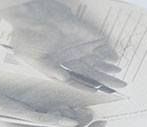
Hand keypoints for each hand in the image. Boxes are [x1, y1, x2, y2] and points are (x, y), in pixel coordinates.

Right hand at [0, 0, 127, 90]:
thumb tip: (64, 79)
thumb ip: (49, 70)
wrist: (29, 14)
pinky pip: (99, 44)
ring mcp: (78, 44)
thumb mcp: (32, 59)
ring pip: (97, 60)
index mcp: (57, 65)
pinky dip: (108, 52)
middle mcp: (70, 56)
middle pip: (91, 72)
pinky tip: (115, 59)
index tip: (97, 92)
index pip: (75, 78)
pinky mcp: (84, 33)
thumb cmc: (26, 36)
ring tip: (120, 77)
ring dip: (108, 68)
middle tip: (120, 88)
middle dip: (105, 80)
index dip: (86, 86)